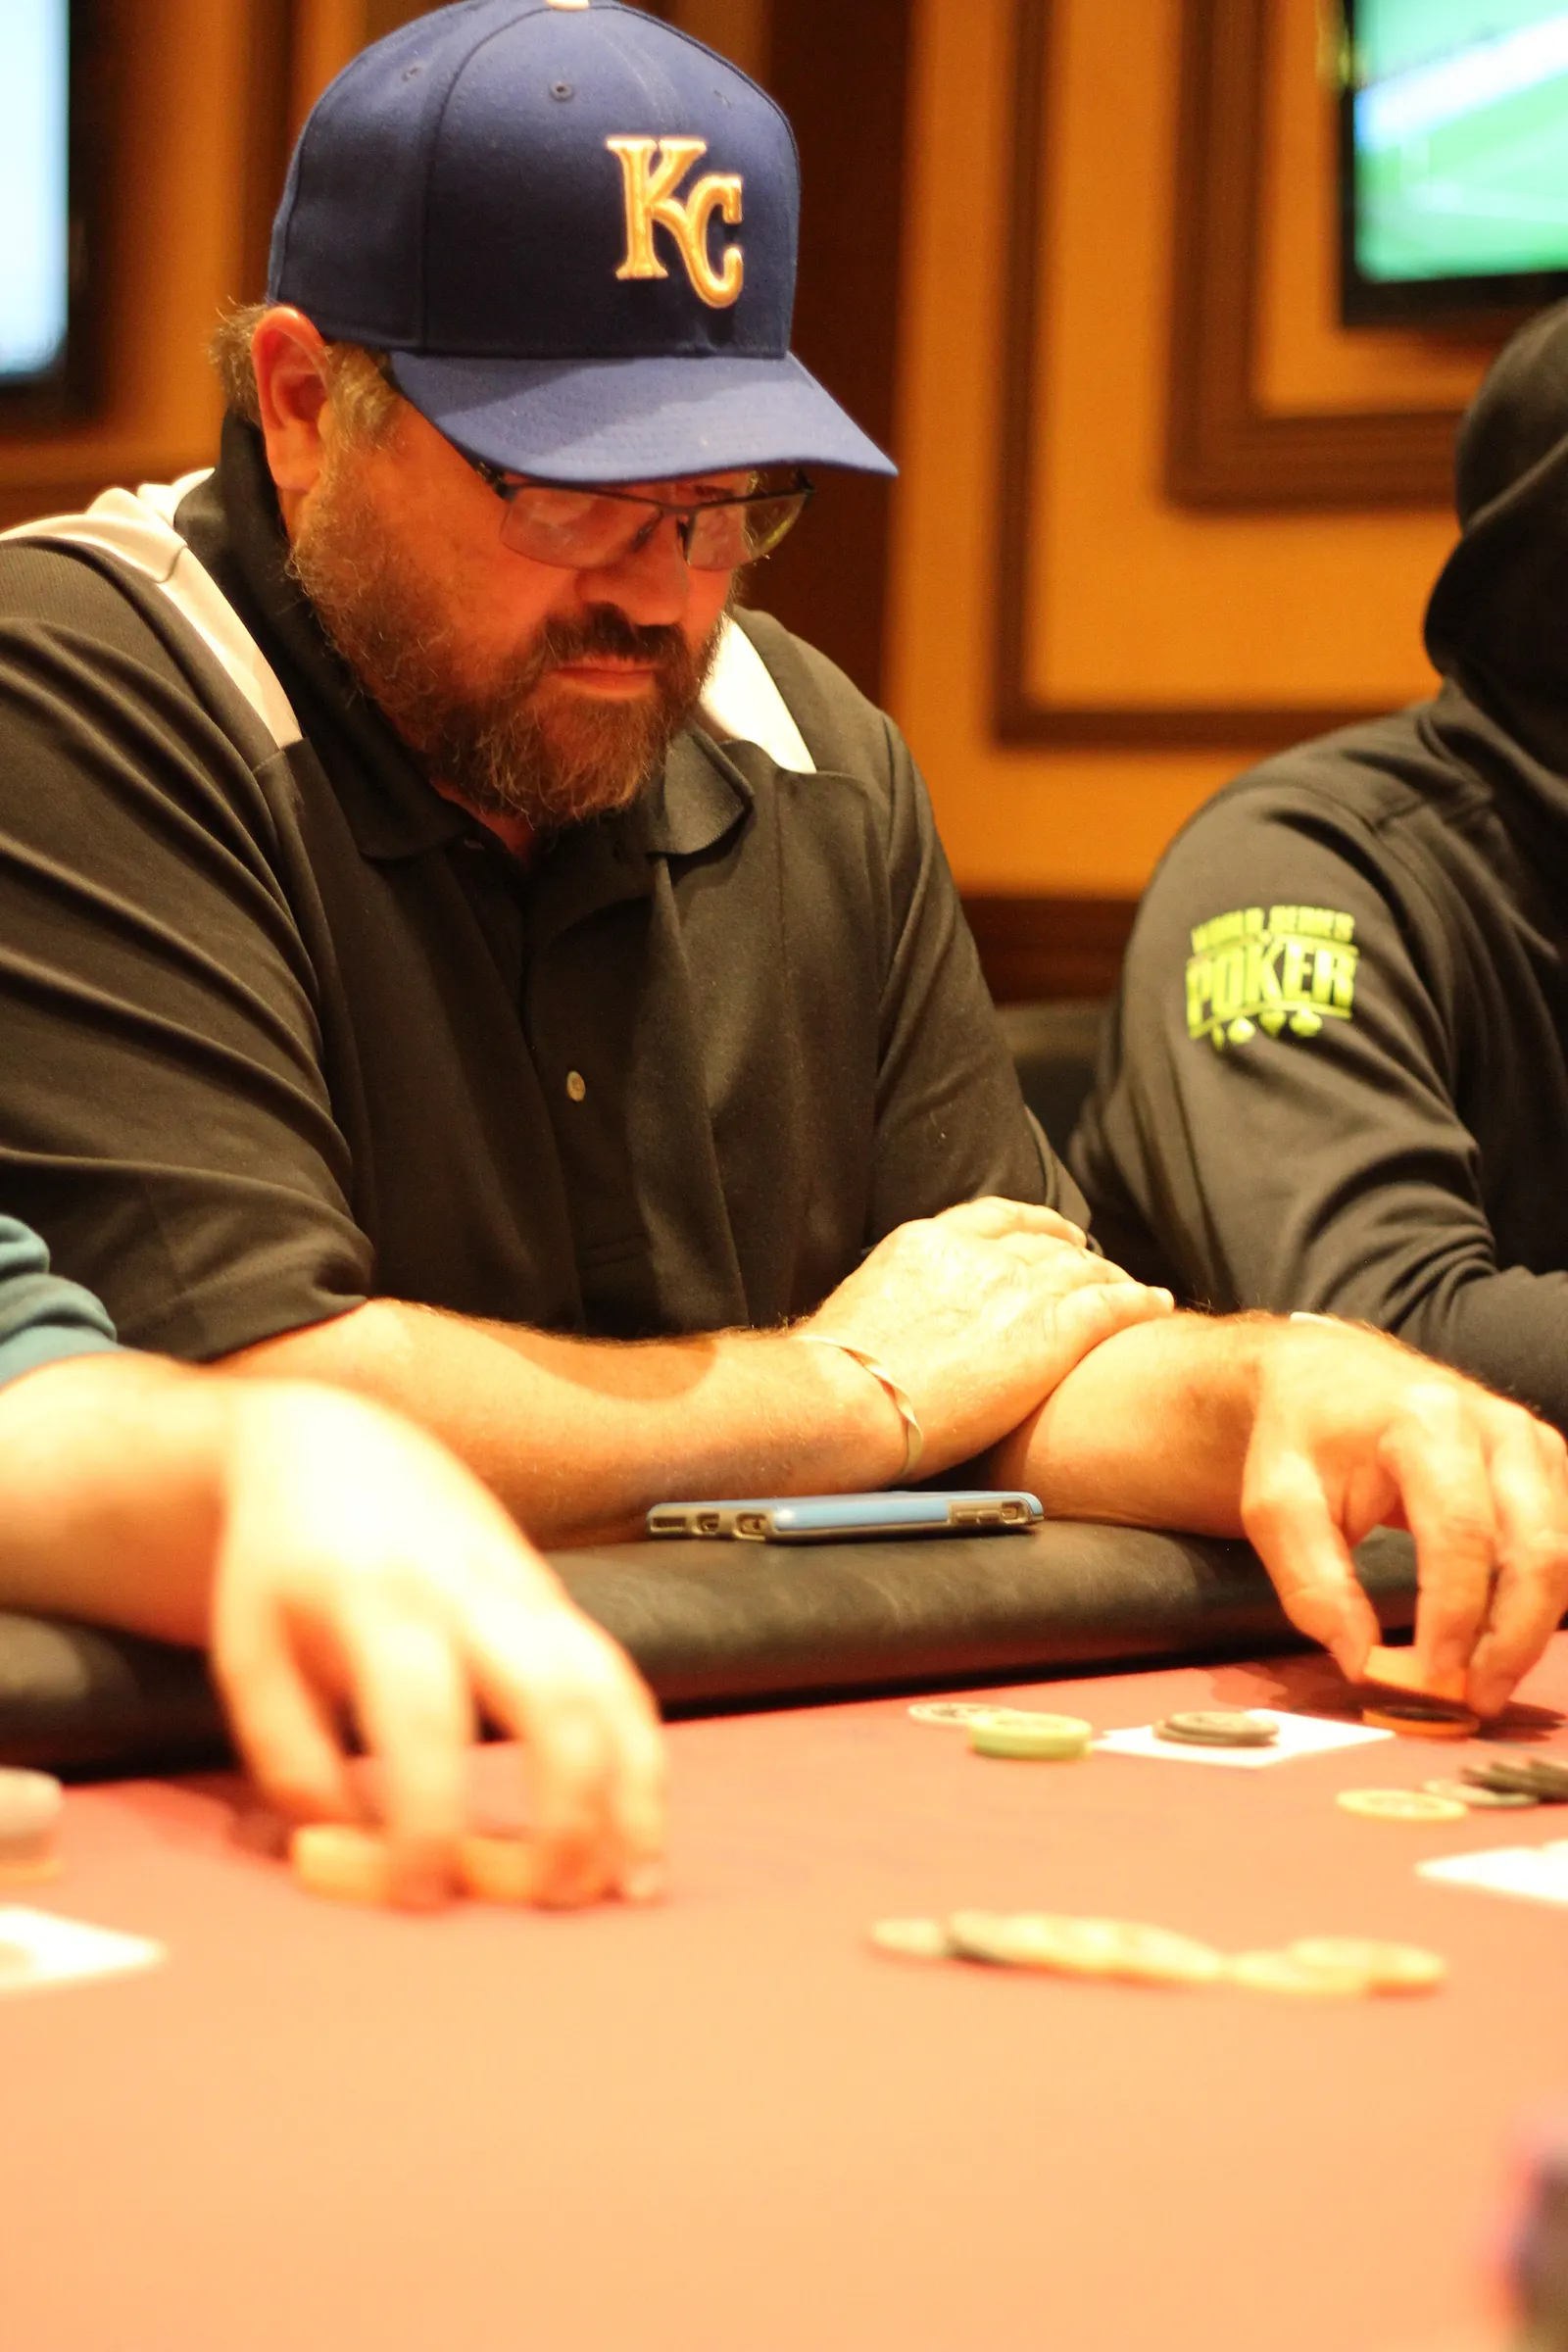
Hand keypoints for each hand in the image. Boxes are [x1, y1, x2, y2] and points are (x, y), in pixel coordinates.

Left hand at [210, 1384, 665, 1907]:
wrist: (339, 1448)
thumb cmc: (283, 1564)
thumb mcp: (247, 1649)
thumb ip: (286, 1752)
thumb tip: (346, 1841)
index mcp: (379, 1599)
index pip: (425, 1718)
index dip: (432, 1817)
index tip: (423, 1894)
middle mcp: (470, 1589)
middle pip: (552, 1696)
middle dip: (568, 1809)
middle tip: (551, 1903)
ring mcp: (527, 1590)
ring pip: (608, 1685)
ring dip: (632, 1788)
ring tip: (630, 1884)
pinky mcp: (558, 1601)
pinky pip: (619, 1679)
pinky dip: (644, 1759)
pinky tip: (642, 1835)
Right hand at [803, 1197, 1174, 1473]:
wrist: (845, 1400)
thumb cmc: (831, 1382)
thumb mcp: (857, 1315)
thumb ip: (897, 1307)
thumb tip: (896, 1333)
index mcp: (927, 1242)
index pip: (996, 1218)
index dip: (1033, 1225)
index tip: (1050, 1235)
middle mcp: (977, 1255)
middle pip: (1045, 1242)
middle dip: (1076, 1252)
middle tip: (1097, 1266)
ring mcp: (1016, 1290)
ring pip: (1084, 1269)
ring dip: (1111, 1276)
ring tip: (1131, 1288)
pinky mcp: (1050, 1333)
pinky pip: (1112, 1305)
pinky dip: (1138, 1300)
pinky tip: (1157, 1303)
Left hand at [1241, 1321, 1567, 1714]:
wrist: (1327, 1378)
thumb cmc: (1302, 1440)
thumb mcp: (1276, 1505)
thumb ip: (1313, 1583)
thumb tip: (1362, 1661)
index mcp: (1426, 1422)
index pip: (1462, 1532)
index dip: (1457, 1612)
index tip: (1437, 1672)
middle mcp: (1496, 1426)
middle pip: (1537, 1547)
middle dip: (1512, 1635)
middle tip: (1476, 1697)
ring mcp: (1532, 1443)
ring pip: (1566, 1552)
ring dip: (1533, 1627)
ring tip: (1486, 1680)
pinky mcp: (1548, 1466)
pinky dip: (1544, 1600)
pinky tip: (1504, 1639)